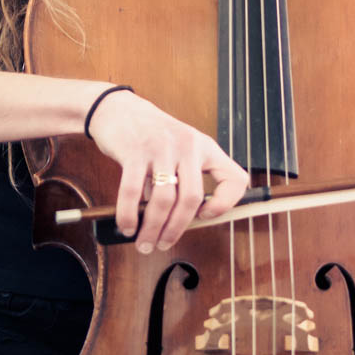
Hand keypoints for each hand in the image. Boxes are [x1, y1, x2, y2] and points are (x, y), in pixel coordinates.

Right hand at [86, 89, 247, 252]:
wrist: (120, 109)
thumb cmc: (153, 136)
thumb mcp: (183, 148)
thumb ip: (188, 176)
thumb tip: (184, 221)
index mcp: (206, 147)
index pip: (234, 178)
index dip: (225, 203)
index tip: (205, 216)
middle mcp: (188, 145)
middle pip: (191, 198)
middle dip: (176, 229)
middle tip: (162, 244)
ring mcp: (161, 147)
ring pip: (163, 199)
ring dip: (152, 228)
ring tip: (144, 242)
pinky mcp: (135, 151)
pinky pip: (133, 191)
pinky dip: (129, 215)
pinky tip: (127, 226)